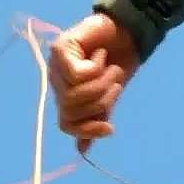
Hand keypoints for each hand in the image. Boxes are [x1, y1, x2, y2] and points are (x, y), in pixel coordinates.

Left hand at [48, 12, 140, 153]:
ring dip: (101, 83)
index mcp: (68, 96)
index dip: (87, 130)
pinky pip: (76, 74)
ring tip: (110, 69)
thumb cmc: (119, 62)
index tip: (110, 129)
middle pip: (72, 111)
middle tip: (114, 84)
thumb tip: (82, 150)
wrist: (128, 32)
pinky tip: (99, 55)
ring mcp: (56, 66)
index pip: (67, 125)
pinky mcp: (60, 49)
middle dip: (100, 102)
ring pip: (74, 94)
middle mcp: (58, 83)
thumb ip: (97, 119)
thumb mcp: (109, 97)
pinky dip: (94, 67)